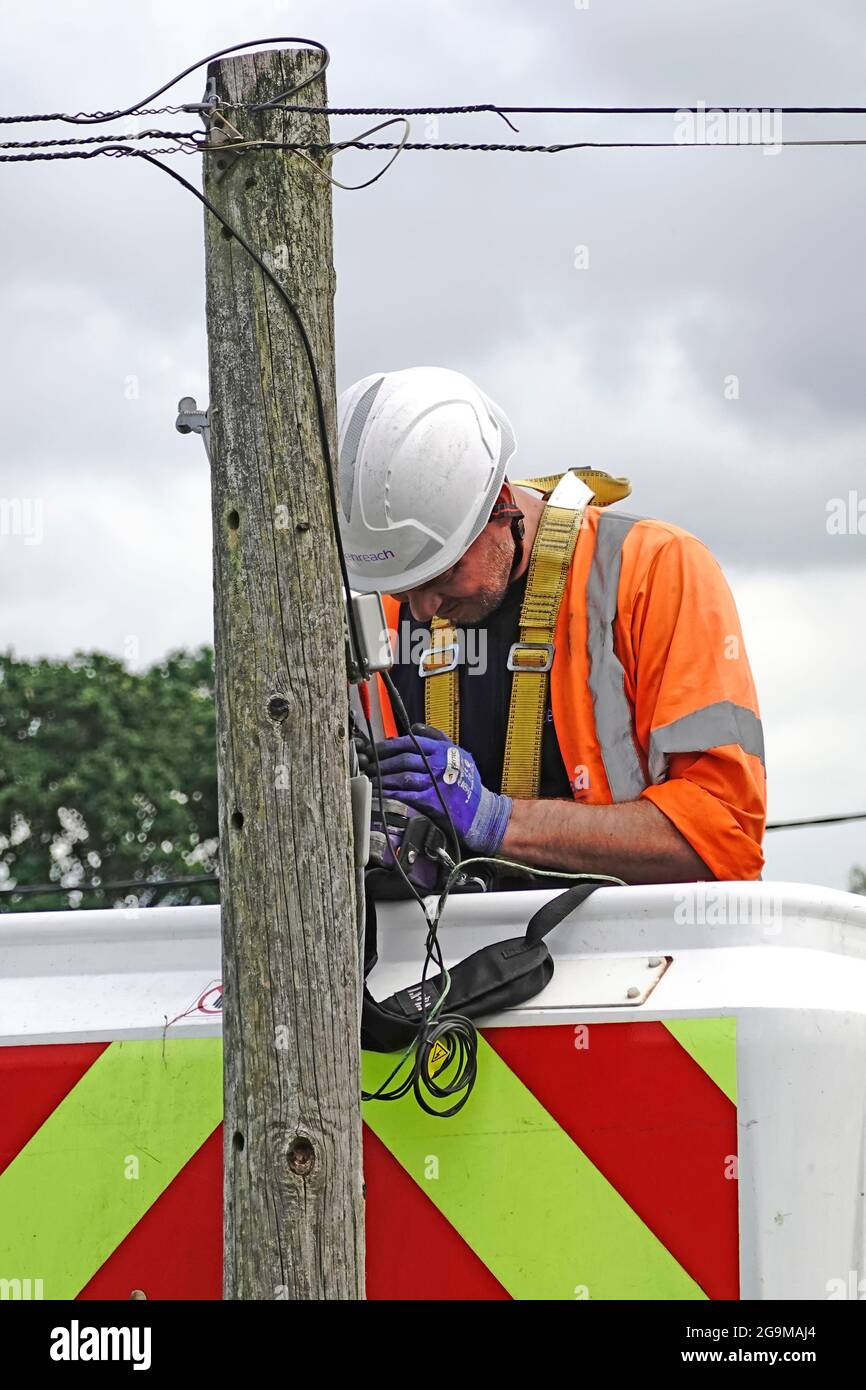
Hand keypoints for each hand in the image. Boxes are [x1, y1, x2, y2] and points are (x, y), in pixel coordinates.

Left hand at [375, 725, 511, 855]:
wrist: (481, 811)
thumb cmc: (468, 782)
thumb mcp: (459, 753)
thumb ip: (437, 738)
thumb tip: (414, 728)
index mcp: (443, 750)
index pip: (409, 742)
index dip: (388, 745)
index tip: (375, 749)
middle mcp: (438, 763)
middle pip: (403, 758)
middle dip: (382, 762)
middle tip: (368, 765)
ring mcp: (435, 782)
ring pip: (402, 776)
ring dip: (383, 778)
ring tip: (370, 779)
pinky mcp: (432, 801)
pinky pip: (406, 794)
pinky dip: (391, 793)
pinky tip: (381, 793)